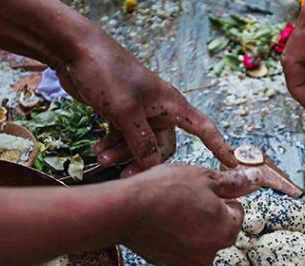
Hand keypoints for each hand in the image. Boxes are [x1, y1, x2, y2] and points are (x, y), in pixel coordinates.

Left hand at [57, 33, 236, 175]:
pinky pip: (121, 138)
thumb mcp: (126, 111)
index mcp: (171, 104)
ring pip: (139, 145)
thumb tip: (153, 166)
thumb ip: (142, 142)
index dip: (219, 146)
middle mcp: (158, 109)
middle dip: (144, 161)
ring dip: (122, 154)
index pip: (203, 128)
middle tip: (125, 174)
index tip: (231, 163)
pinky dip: (111, 146)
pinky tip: (97, 151)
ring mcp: (138, 112)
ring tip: (101, 159)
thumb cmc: (107, 72)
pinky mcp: (119, 113)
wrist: (74, 51)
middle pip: (163, 146)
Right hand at [116, 164, 262, 265]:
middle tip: (185, 195)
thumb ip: (234, 182)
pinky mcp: (167, 262)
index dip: (221, 196)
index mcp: (227, 230)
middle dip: (207, 212)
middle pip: (218, 227)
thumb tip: (257, 178)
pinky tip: (159, 220)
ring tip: (170, 207)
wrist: (124, 210)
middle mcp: (212, 251)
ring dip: (190, 224)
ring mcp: (188, 259)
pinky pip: (178, 246)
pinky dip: (173, 235)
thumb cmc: (165, 190)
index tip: (203, 188)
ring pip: (197, 237)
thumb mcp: (204, 177)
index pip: (236, 211)